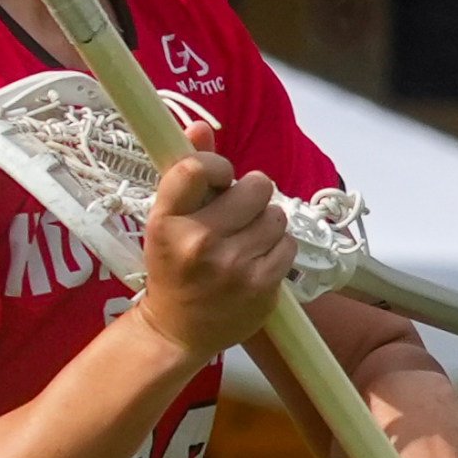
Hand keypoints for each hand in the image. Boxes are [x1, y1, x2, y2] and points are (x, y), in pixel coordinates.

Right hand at [133, 123, 293, 365]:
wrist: (178, 330)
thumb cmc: (173, 267)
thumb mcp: (168, 219)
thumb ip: (187, 173)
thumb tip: (201, 127)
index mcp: (168, 220)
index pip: (199, 167)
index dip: (218, 167)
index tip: (218, 180)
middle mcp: (200, 241)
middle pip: (256, 186)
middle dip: (251, 195)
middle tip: (237, 214)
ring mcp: (234, 266)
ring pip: (277, 216)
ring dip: (266, 223)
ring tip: (246, 240)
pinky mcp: (262, 286)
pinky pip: (289, 245)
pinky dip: (278, 249)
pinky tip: (257, 260)